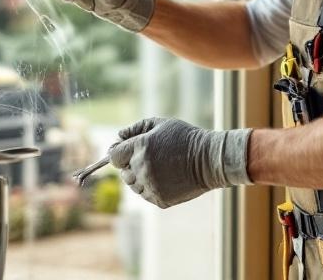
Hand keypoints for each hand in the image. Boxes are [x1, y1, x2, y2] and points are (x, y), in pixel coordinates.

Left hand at [108, 117, 251, 208]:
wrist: (209, 160)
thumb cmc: (185, 138)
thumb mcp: (162, 124)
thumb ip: (137, 128)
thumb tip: (119, 136)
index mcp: (141, 147)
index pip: (113, 156)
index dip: (117, 153)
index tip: (123, 151)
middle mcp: (142, 167)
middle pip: (123, 172)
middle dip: (130, 165)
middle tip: (148, 158)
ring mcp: (150, 185)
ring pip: (133, 185)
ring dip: (140, 177)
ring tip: (159, 167)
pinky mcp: (159, 199)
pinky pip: (146, 194)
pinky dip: (150, 187)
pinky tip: (165, 177)